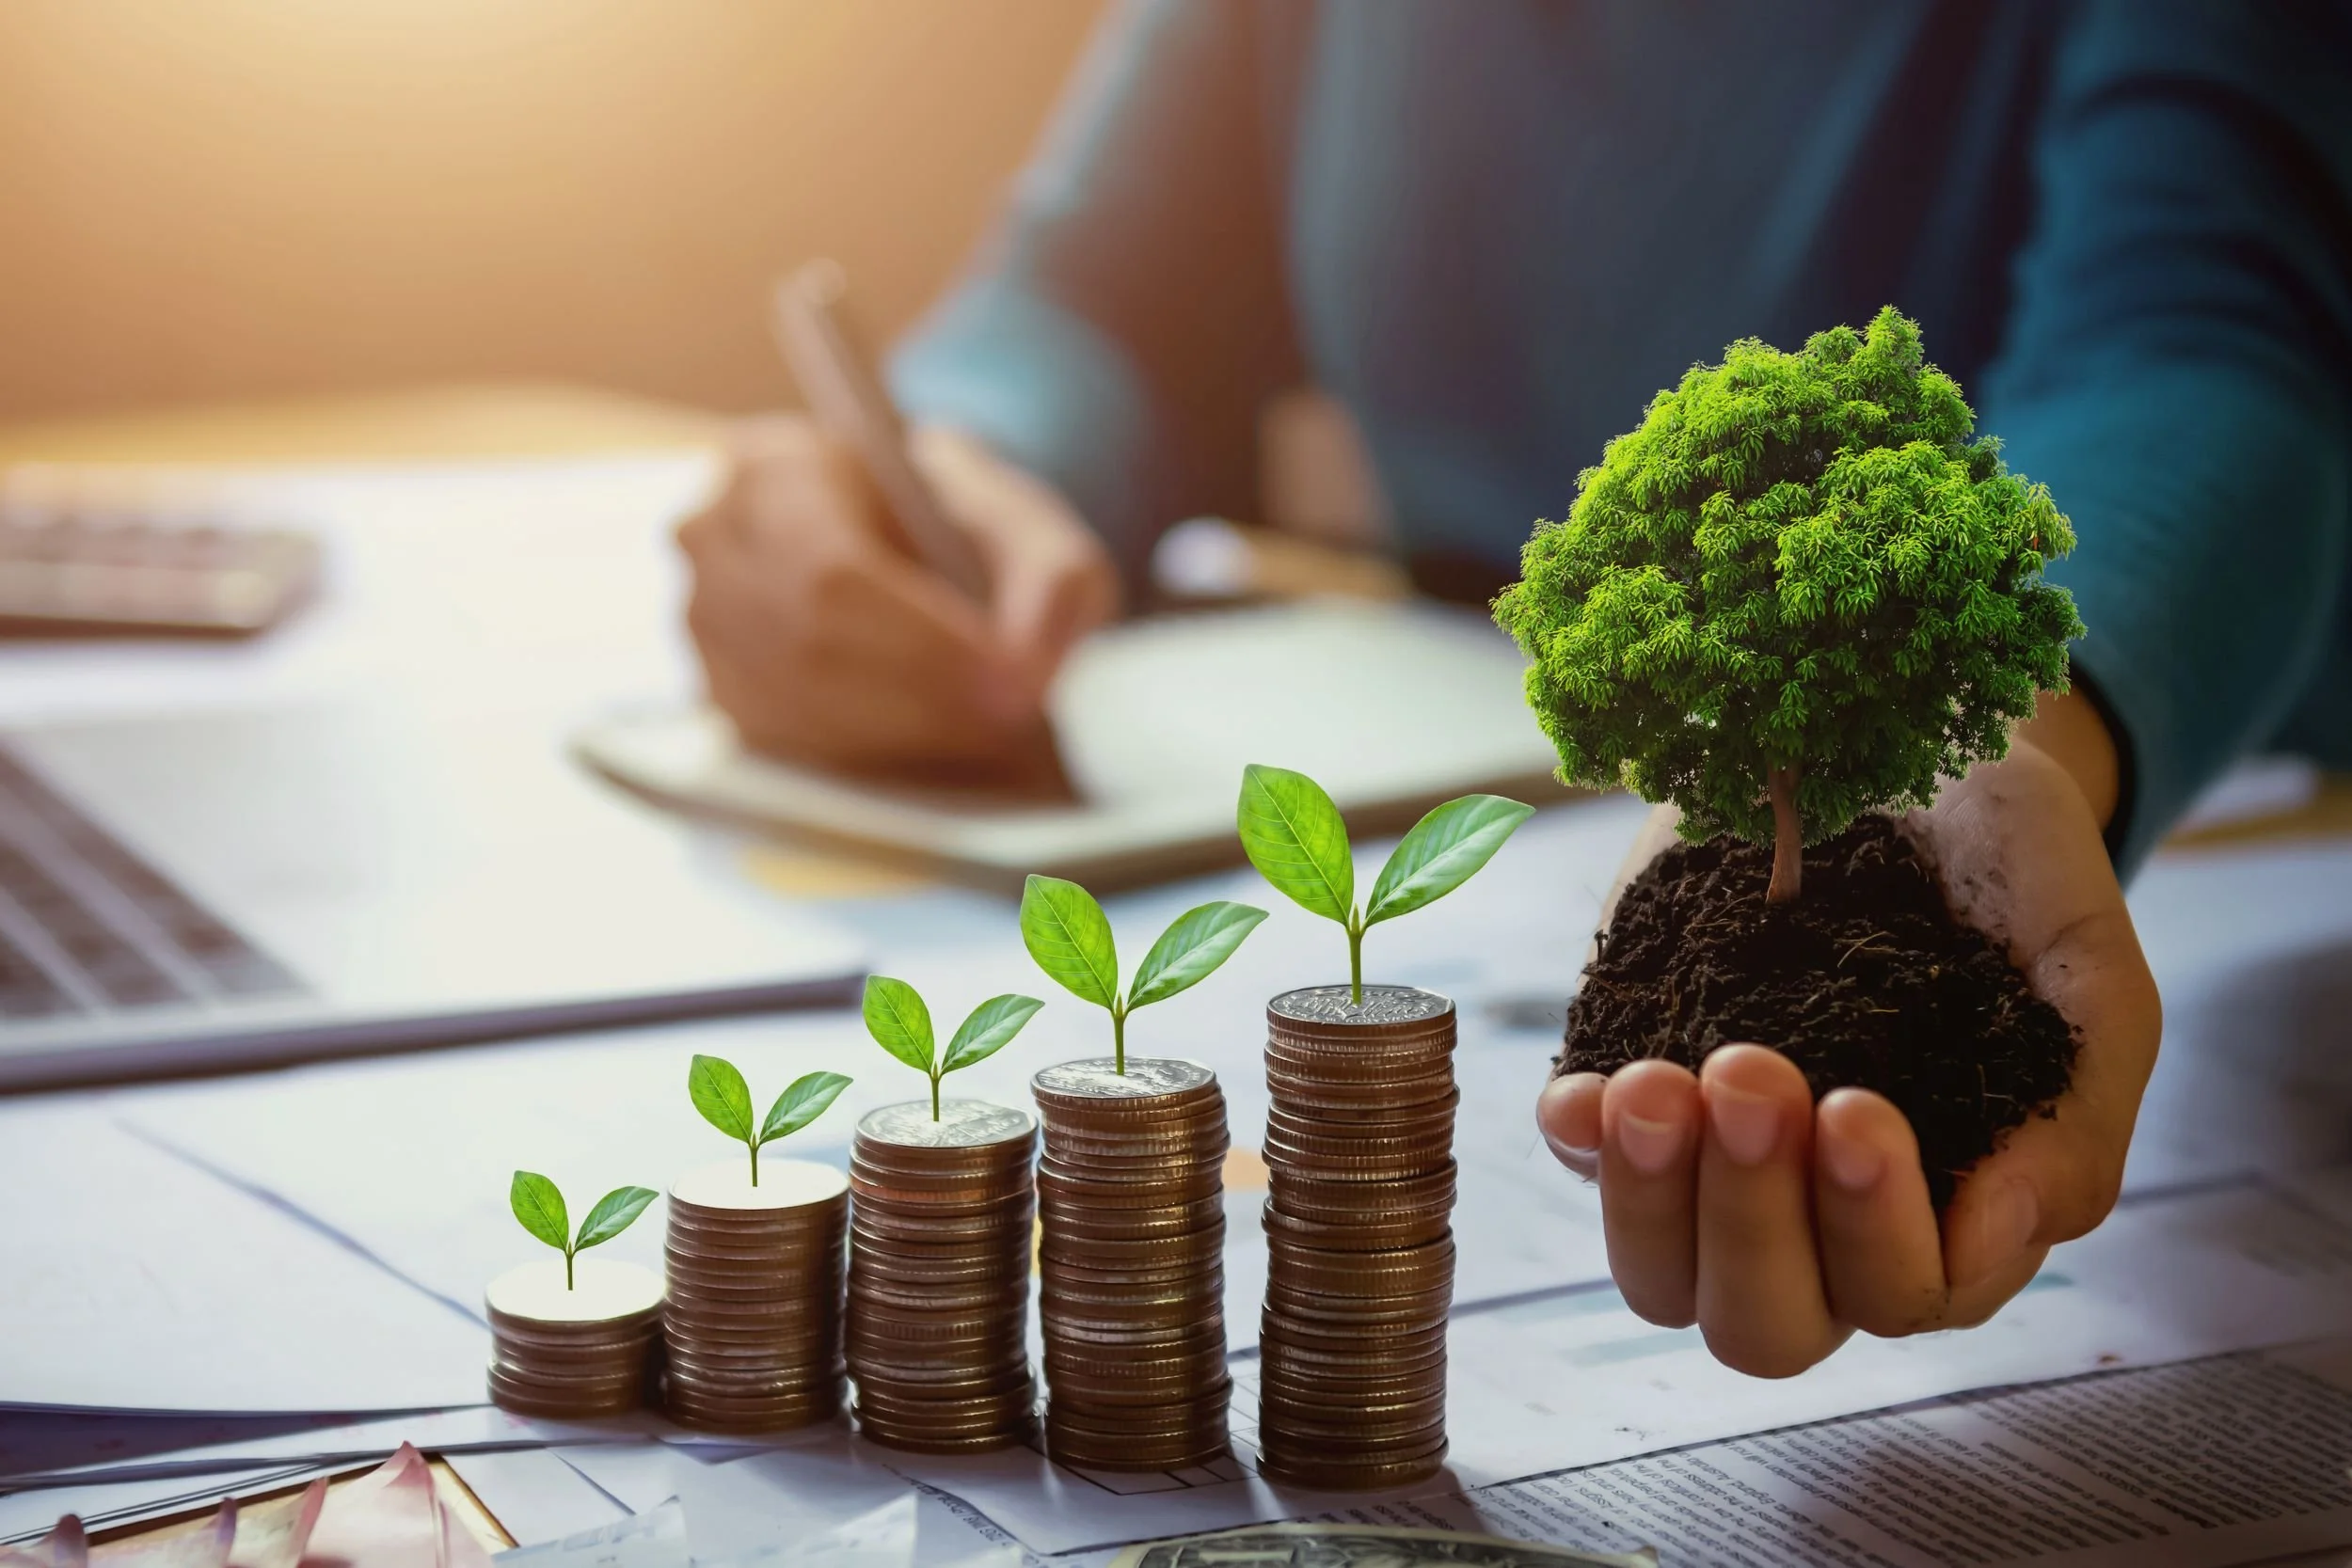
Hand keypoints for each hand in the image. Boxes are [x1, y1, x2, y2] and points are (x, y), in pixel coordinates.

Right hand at [677, 417, 1118, 790]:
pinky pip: (787, 753)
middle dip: (924, 702)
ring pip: (795, 711)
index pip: (832, 570)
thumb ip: (1052, 581)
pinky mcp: (720, 699)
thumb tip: (1032, 673)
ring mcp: (702, 627)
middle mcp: (715, 543)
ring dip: (904, 742)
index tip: (1014, 685)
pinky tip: (936, 752)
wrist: (908, 544)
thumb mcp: (1028, 526)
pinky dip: (872, 766)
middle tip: (1013, 723)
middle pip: (809, 650)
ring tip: (989, 738)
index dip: (923, 644)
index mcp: (777, 467)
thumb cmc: (959, 526)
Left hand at [1535, 698, 2160, 1375]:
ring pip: (1662, 1278)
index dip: (1872, 1230)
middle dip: (1752, 1220)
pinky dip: (1580, 1140)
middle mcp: (1821, 1216)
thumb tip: (2005, 1237)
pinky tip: (1589, 1088)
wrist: (1908, 749)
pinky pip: (1581, 1160)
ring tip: (1658, 1082)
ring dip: (1651, 1197)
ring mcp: (1714, 1165)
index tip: (1855, 1107)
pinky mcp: (1633, 1089)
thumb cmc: (2014, 877)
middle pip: (1767, 1325)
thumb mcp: (2084, 973)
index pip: (1903, 1293)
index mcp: (1947, 1210)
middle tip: (1755, 1076)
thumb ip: (2078, 1112)